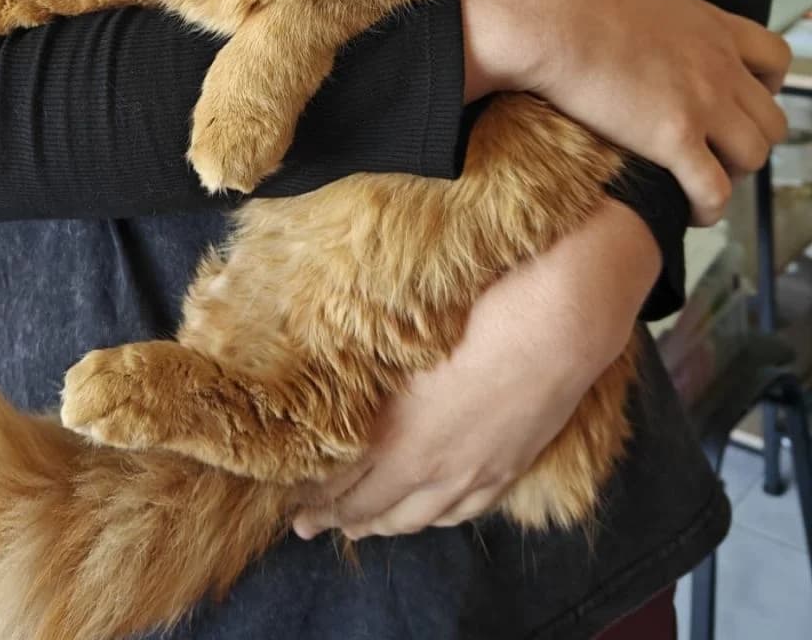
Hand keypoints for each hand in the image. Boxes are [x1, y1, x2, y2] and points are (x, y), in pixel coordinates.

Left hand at [292, 199, 658, 539]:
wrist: (555, 326)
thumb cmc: (473, 319)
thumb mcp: (402, 351)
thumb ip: (368, 387)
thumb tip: (333, 392)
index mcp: (399, 438)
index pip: (344, 483)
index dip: (315, 498)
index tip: (292, 505)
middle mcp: (433, 467)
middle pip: (376, 508)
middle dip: (338, 518)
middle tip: (309, 525)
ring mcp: (475, 473)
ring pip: (419, 517)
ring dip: (384, 525)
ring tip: (359, 528)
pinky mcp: (510, 468)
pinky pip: (463, 511)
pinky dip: (434, 519)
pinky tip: (427, 516)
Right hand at [462, 0, 790, 225]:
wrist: (543, 17)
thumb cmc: (562, 4)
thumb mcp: (627, 1)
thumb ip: (646, 24)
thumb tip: (615, 35)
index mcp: (709, 25)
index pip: (775, 59)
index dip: (763, 89)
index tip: (733, 104)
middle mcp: (718, 63)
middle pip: (771, 117)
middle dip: (748, 140)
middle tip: (713, 154)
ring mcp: (702, 101)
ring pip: (754, 156)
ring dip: (732, 174)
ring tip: (699, 183)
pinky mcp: (673, 138)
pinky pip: (715, 189)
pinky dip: (710, 207)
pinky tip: (692, 213)